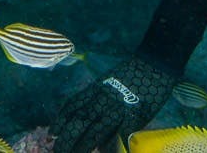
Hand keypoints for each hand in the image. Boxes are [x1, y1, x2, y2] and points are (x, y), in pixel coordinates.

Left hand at [50, 56, 177, 152]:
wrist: (154, 63)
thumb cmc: (133, 74)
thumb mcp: (109, 81)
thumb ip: (98, 97)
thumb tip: (91, 118)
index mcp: (97, 88)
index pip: (73, 106)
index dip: (61, 120)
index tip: (52, 132)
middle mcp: (103, 98)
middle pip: (80, 120)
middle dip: (67, 137)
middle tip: (58, 150)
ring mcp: (118, 107)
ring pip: (95, 129)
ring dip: (82, 145)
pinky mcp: (134, 115)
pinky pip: (119, 134)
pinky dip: (111, 146)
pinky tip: (102, 152)